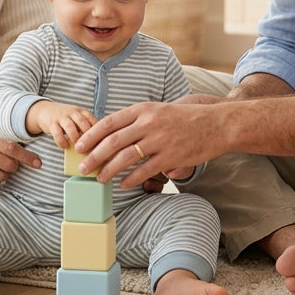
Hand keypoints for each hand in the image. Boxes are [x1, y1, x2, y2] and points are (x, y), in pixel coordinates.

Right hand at [26, 100, 94, 149]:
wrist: (46, 111)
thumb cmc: (66, 119)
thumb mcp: (77, 119)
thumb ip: (86, 128)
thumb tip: (97, 145)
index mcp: (82, 112)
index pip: (92, 120)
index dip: (98, 132)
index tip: (101, 144)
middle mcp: (73, 113)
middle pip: (82, 122)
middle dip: (87, 135)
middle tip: (90, 148)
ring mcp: (61, 117)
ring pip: (70, 126)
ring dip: (75, 137)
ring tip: (78, 148)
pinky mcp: (52, 123)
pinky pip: (57, 133)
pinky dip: (62, 141)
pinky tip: (65, 147)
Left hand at [74, 101, 224, 188]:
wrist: (216, 124)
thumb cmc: (184, 119)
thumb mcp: (157, 110)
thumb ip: (136, 120)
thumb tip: (110, 134)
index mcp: (143, 110)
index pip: (109, 123)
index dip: (91, 136)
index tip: (78, 146)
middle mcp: (149, 123)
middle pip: (113, 142)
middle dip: (93, 157)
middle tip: (82, 168)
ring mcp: (160, 141)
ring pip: (125, 158)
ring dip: (109, 170)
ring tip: (100, 179)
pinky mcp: (171, 157)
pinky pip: (145, 171)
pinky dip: (130, 179)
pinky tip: (123, 185)